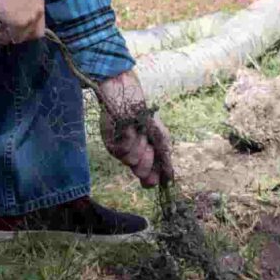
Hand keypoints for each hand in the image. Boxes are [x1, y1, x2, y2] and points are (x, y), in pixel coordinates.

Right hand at [0, 0, 45, 44]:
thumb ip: (22, 7)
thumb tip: (14, 17)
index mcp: (39, 2)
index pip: (39, 25)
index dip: (27, 30)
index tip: (15, 30)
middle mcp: (38, 11)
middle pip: (34, 34)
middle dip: (21, 36)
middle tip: (8, 34)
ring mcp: (31, 17)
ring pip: (23, 37)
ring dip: (11, 37)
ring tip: (0, 34)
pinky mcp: (21, 22)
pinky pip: (14, 37)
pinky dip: (5, 38)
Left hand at [98, 70, 174, 188]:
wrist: (128, 99)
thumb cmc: (145, 116)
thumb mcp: (161, 137)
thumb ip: (165, 157)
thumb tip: (169, 180)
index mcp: (145, 157)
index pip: (148, 177)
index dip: (152, 179)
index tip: (156, 179)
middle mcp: (132, 156)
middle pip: (141, 173)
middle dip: (149, 160)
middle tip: (149, 146)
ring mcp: (120, 151)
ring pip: (132, 161)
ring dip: (140, 144)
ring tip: (138, 130)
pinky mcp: (110, 144)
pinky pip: (123, 150)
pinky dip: (130, 138)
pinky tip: (129, 129)